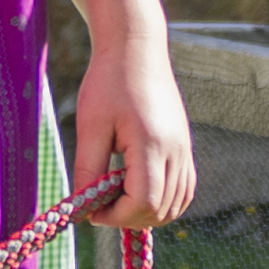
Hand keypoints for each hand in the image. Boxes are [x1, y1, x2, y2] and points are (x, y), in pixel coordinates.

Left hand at [60, 29, 195, 231]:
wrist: (137, 50)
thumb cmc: (109, 82)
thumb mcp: (90, 125)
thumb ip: (88, 168)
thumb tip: (83, 205)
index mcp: (152, 145)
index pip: (145, 202)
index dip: (117, 216)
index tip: (91, 211)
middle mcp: (176, 151)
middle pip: (163, 209)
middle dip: (129, 218)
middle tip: (100, 206)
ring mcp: (185, 150)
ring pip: (177, 204)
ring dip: (147, 212)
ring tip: (115, 198)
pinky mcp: (185, 147)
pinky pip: (183, 189)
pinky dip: (163, 201)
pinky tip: (135, 191)